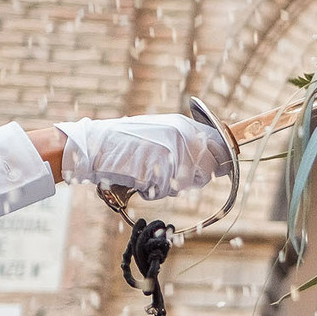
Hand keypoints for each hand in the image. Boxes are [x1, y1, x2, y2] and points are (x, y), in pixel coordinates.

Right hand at [57, 114, 233, 202]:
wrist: (95, 146)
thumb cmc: (124, 144)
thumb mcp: (158, 133)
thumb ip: (182, 143)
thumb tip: (209, 158)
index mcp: (183, 125)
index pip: (220, 143)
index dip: (221, 160)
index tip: (220, 168)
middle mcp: (182, 136)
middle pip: (208, 169)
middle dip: (192, 178)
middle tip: (168, 175)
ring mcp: (172, 151)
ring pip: (188, 183)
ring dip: (169, 185)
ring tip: (147, 173)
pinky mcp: (160, 167)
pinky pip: (167, 190)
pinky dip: (152, 190)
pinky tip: (138, 178)